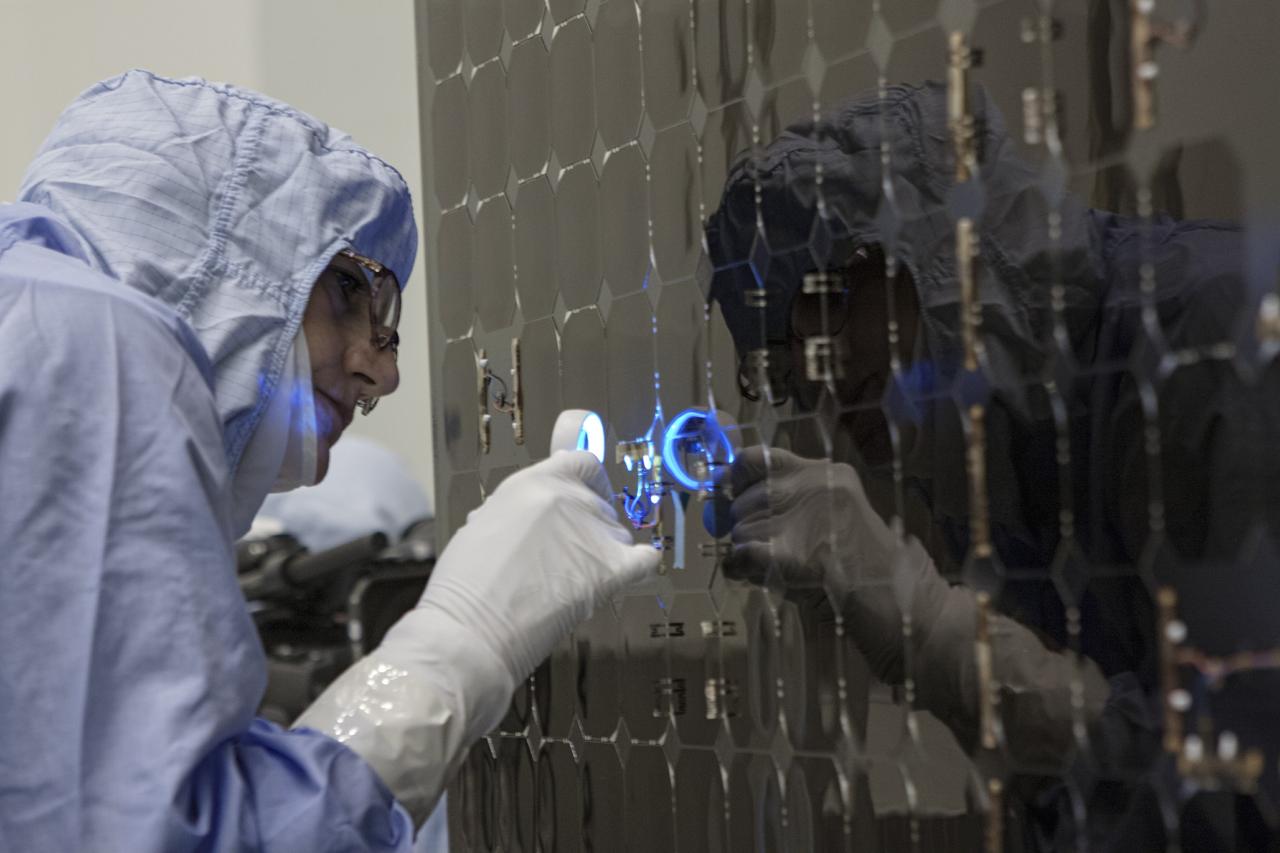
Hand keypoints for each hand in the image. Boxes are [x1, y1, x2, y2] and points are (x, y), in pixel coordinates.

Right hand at [410, 450, 659, 682]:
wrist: (469, 628)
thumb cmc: (467, 586)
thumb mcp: (488, 522)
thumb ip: (525, 505)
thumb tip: (549, 493)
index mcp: (535, 482)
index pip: (582, 463)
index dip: (585, 481)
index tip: (581, 496)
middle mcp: (570, 500)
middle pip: (600, 504)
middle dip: (587, 526)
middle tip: (563, 554)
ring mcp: (593, 535)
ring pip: (617, 536)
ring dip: (602, 552)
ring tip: (570, 579)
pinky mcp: (610, 572)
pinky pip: (644, 561)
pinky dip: (641, 565)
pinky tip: (633, 570)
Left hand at [725, 447, 1110, 764]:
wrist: (910, 610)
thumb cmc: (876, 573)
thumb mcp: (837, 522)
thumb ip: (792, 508)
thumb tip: (727, 507)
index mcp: (828, 474)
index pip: (755, 458)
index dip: (738, 482)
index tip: (735, 499)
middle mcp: (813, 485)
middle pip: (744, 501)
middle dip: (747, 529)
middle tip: (775, 554)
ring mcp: (805, 516)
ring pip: (741, 531)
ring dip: (750, 555)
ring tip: (787, 573)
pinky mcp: (793, 553)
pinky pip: (741, 554)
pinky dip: (741, 569)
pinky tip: (760, 579)